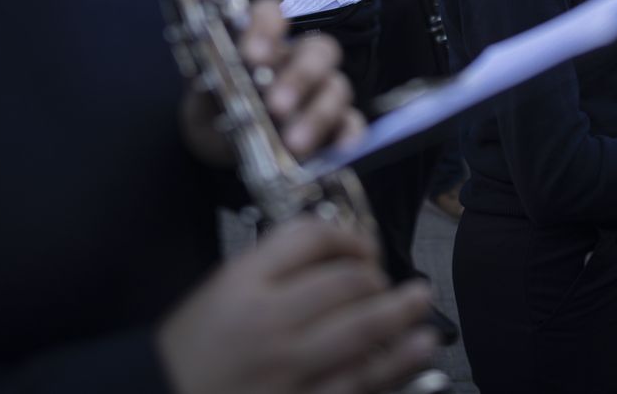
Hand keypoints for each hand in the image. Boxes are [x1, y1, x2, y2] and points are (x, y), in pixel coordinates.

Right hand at [157, 217, 437, 393]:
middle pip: (346, 281)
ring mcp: (286, 368)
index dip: (347, 236)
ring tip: (422, 300)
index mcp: (242, 282)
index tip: (362, 247)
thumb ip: (273, 268)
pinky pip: (359, 382)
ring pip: (362, 330)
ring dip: (402, 313)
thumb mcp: (221, 291)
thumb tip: (339, 253)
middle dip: (377, 276)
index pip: (309, 238)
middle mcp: (268, 321)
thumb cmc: (194, 348)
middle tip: (387, 281)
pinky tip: (419, 346)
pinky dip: (396, 363)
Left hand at [180, 0, 364, 164]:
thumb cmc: (216, 107)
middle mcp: (299, 60)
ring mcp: (321, 92)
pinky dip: (349, 137)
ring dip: (317, 114)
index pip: (273, 13)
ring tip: (292, 143)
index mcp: (265, 41)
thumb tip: (220, 82)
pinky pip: (352, 125)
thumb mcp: (205, 94)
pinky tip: (337, 153)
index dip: (267, 26)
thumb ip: (212, 84)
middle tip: (276, 106)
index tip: (251, 56)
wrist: (218, 143)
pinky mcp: (335, 126)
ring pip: (338, 88)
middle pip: (319, 50)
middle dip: (300, 76)